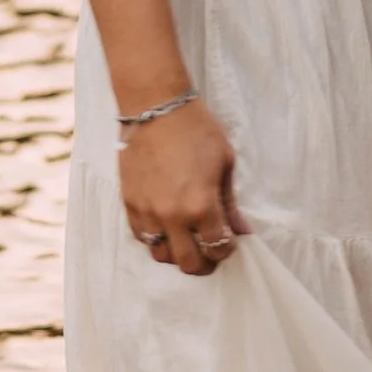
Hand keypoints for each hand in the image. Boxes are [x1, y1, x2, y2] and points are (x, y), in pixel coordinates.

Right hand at [117, 96, 246, 273]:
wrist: (156, 107)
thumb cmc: (196, 130)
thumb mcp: (224, 163)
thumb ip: (230, 202)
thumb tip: (242, 230)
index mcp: (201, 205)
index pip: (218, 247)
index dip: (228, 249)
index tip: (230, 241)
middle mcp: (172, 216)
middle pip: (189, 263)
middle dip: (205, 264)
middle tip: (211, 254)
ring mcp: (148, 212)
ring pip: (161, 255)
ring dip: (177, 254)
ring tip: (187, 242)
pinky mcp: (129, 204)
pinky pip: (142, 237)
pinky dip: (156, 238)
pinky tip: (167, 227)